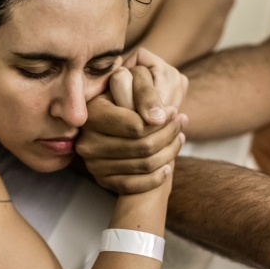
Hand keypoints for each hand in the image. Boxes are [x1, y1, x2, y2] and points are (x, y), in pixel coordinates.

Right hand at [77, 51, 187, 193]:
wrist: (113, 117)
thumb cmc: (126, 94)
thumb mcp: (133, 82)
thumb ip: (145, 93)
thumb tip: (159, 117)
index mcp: (92, 114)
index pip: (135, 126)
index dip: (161, 121)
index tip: (174, 112)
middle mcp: (87, 142)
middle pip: (142, 147)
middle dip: (169, 134)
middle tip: (181, 121)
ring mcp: (93, 164)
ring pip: (143, 165)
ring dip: (169, 152)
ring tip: (179, 136)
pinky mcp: (103, 180)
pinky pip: (135, 186)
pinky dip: (157, 177)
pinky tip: (169, 164)